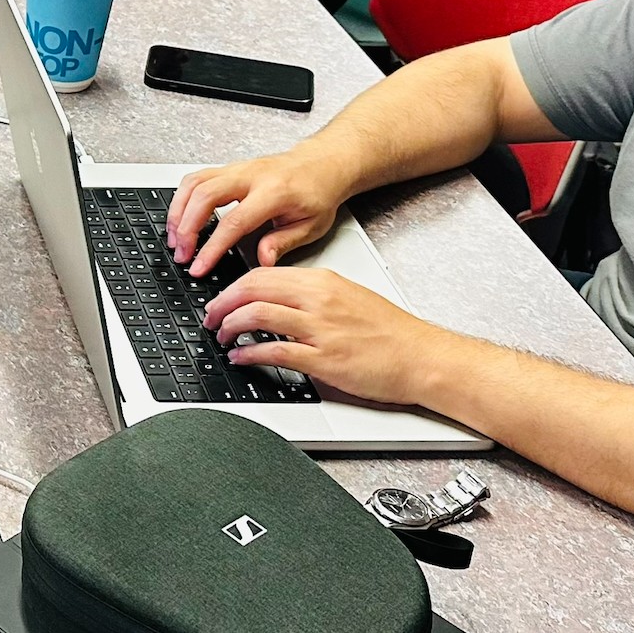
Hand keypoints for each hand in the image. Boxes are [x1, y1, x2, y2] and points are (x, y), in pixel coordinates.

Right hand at [166, 149, 358, 275]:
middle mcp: (251, 175)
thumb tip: (261, 261)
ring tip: (174, 239)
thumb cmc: (317, 192)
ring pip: (194, 183)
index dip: (212, 247)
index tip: (199, 266)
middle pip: (204, 195)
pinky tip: (180, 218)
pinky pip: (196, 178)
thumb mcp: (311, 225)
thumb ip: (283, 243)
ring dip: (178, 212)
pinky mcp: (229, 168)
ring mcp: (237, 168)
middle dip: (185, 228)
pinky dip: (182, 198)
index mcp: (274, 192)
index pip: (233, 221)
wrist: (321, 164)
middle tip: (181, 254)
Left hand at [203, 267, 455, 407]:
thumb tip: (278, 300)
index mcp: (323, 282)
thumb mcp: (348, 298)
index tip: (221, 298)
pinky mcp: (325, 359)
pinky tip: (241, 357)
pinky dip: (250, 353)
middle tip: (210, 316)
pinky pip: (276, 351)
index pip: (264, 274)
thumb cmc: (391, 332)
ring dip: (230, 326)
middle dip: (222, 303)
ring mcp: (321, 330)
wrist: (423, 356)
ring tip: (222, 336)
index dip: (233, 286)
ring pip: (258, 315)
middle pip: (254, 289)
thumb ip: (312, 296)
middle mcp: (319, 300)